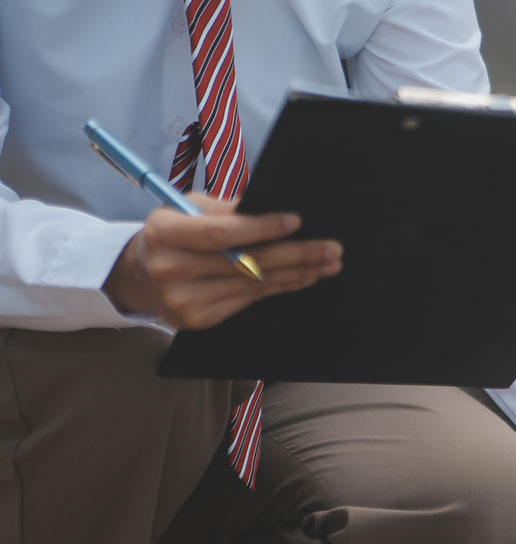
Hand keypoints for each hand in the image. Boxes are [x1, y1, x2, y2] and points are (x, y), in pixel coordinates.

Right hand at [104, 194, 342, 328]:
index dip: (261, 227)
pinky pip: (250, 300)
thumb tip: (270, 207)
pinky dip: (281, 286)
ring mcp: (183, 300)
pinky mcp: (198, 320)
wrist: (140, 276)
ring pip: (254, 284)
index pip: (221, 233)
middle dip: (296, 254)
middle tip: (332, 248)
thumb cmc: (173, 234)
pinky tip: (304, 277)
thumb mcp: (187, 209)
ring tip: (328, 263)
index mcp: (164, 233)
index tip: (296, 221)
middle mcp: (171, 269)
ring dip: (298, 273)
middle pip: (246, 262)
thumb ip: (225, 209)